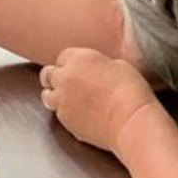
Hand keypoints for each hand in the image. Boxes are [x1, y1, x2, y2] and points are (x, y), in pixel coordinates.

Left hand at [39, 48, 157, 154]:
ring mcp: (62, 100)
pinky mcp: (65, 120)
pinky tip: (79, 114)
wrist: (130, 121)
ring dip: (55, 95)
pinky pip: (58, 113)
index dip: (71, 63)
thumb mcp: (118, 64)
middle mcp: (65, 77)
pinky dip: (65, 112)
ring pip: (47, 95)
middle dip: (56, 77)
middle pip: (48, 74)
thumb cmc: (131, 92)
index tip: (78, 69)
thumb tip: (96, 70)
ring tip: (69, 99)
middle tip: (69, 83)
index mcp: (78, 58)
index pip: (62, 57)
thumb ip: (98, 64)